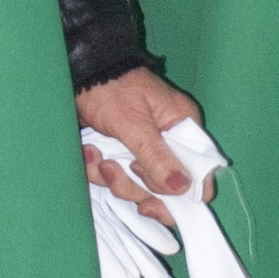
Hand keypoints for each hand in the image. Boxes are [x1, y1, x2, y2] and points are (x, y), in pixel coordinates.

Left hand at [77, 67, 215, 210]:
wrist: (79, 74)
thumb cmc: (111, 88)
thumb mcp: (133, 123)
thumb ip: (156, 157)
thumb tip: (183, 188)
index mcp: (183, 130)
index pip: (199, 176)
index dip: (179, 197)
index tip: (150, 203)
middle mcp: (168, 144)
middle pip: (164, 190)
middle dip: (133, 186)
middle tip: (112, 168)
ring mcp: (144, 152)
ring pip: (136, 187)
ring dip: (111, 177)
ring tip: (96, 155)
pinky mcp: (122, 155)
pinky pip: (115, 178)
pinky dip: (97, 170)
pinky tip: (88, 152)